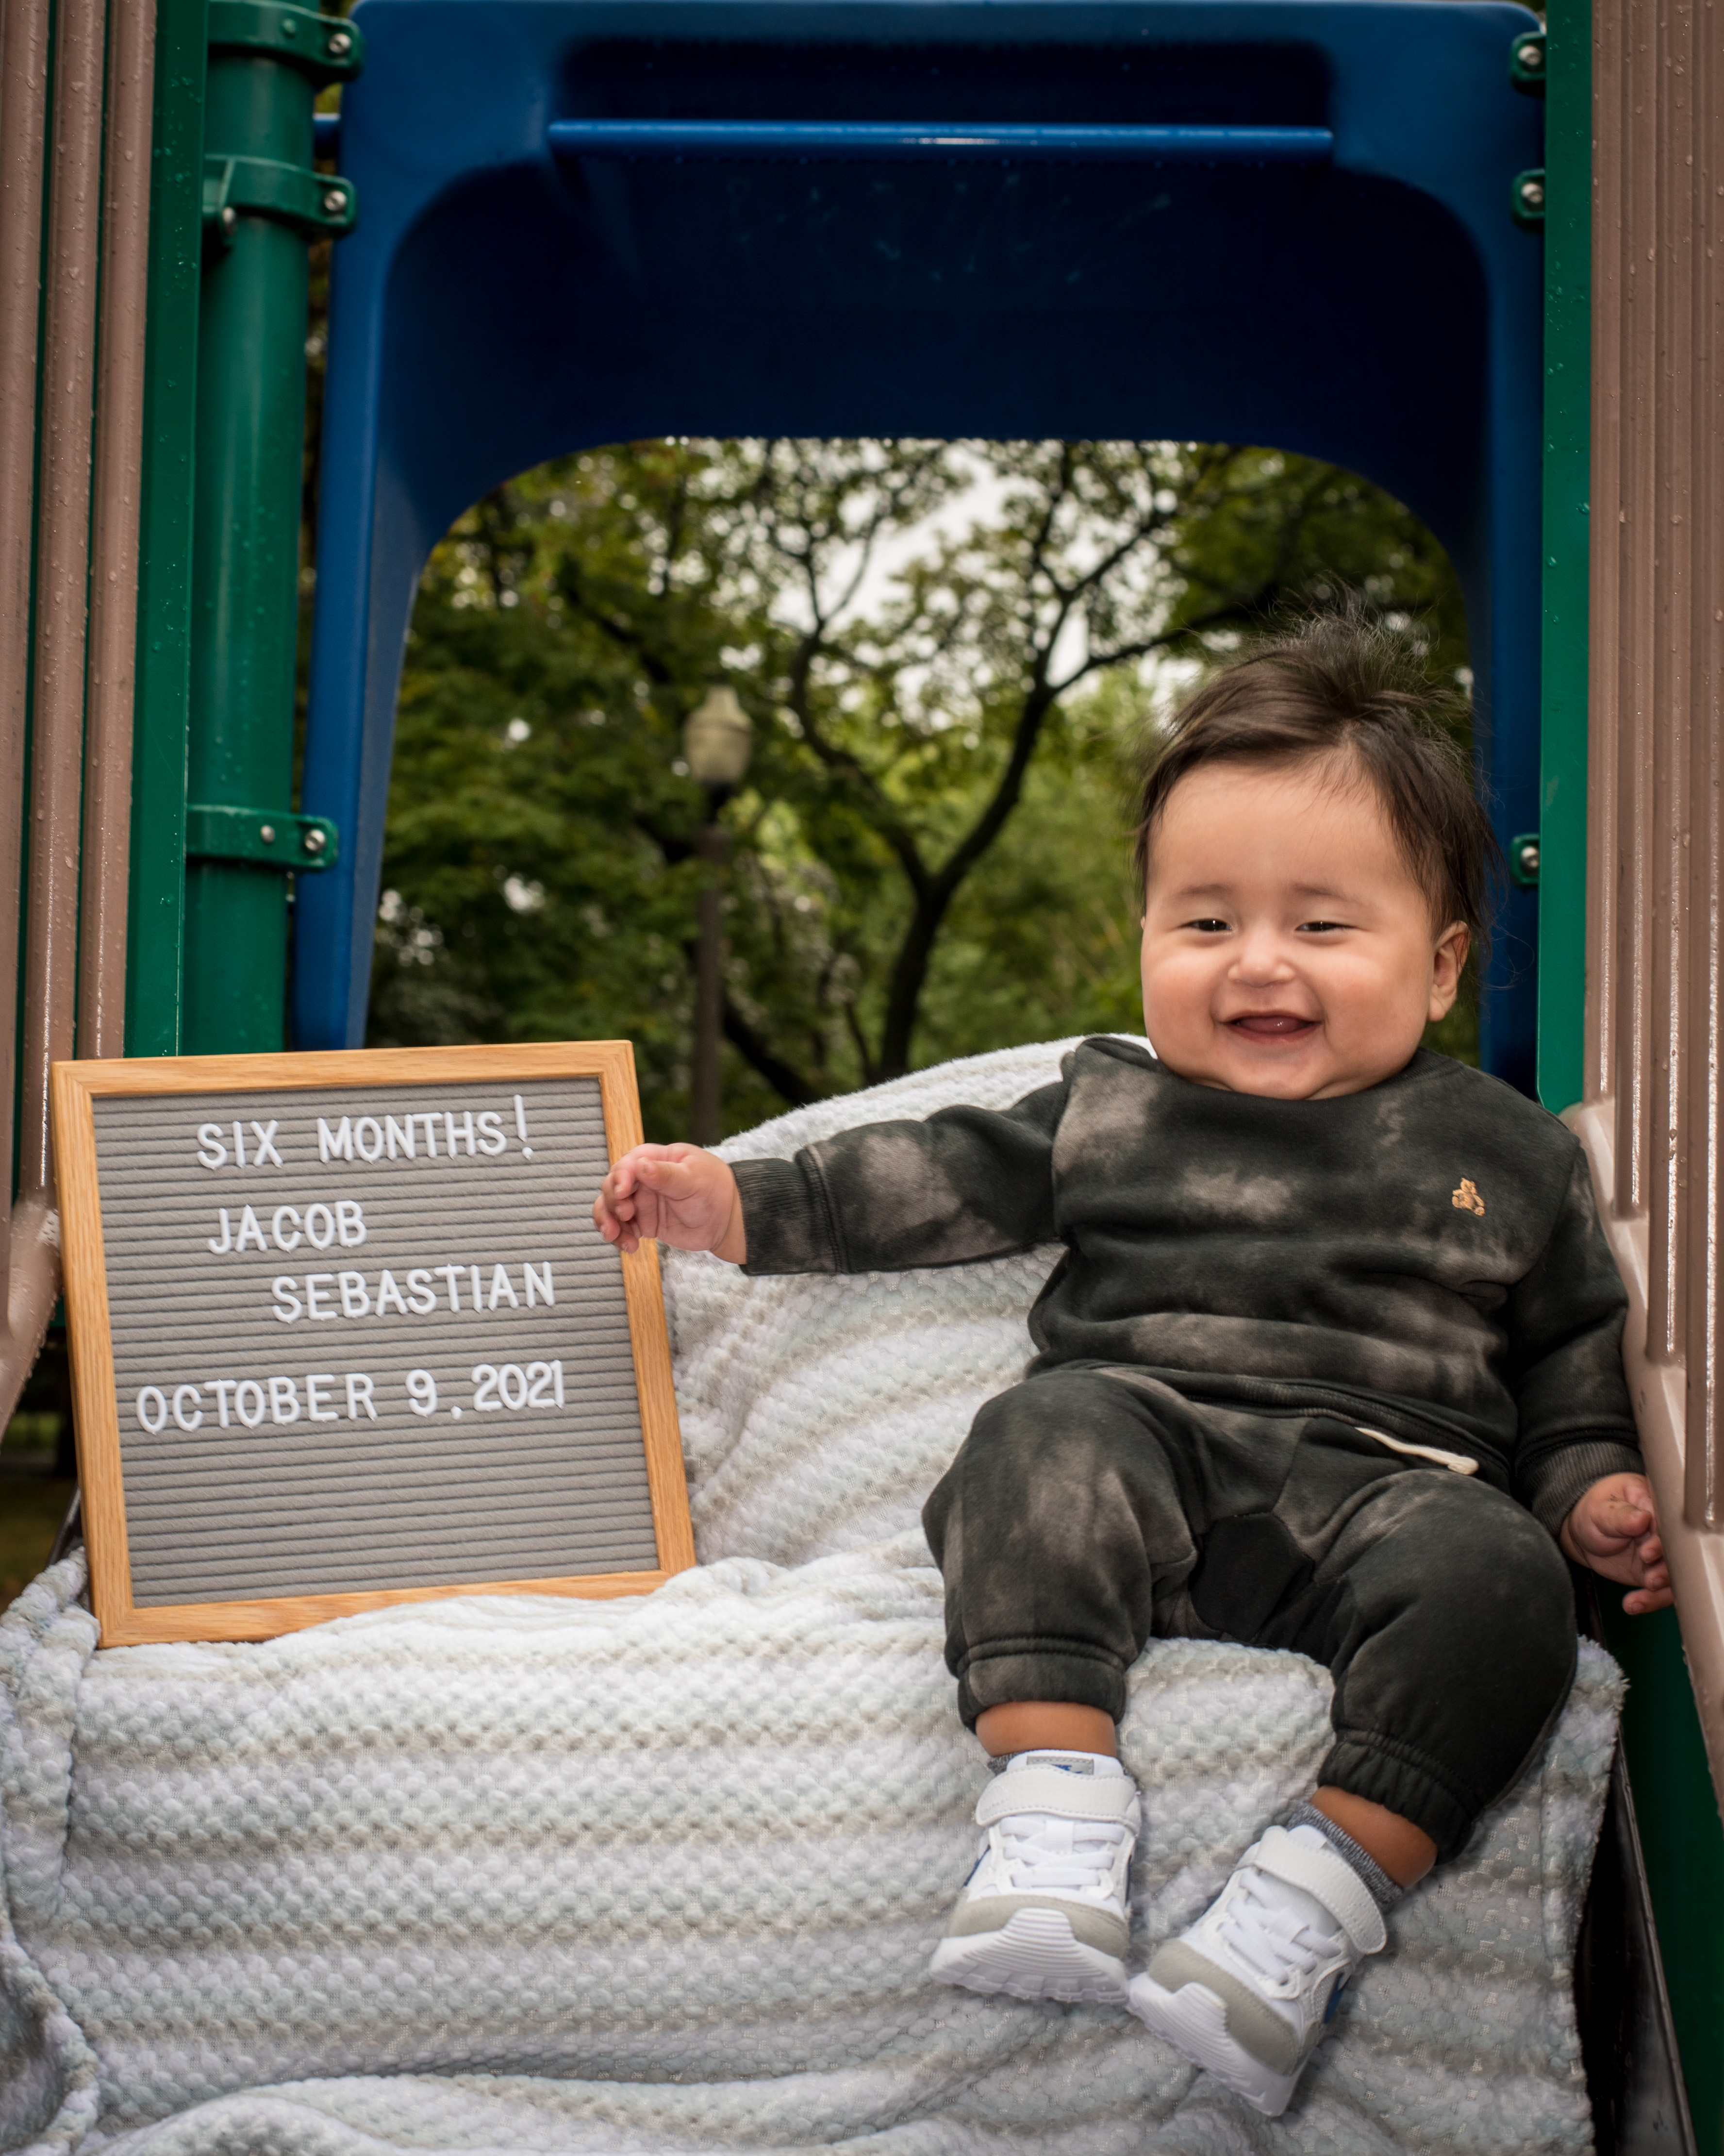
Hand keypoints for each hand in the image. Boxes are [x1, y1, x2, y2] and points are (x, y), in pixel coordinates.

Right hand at [593, 1144, 745, 1262]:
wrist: (726, 1220)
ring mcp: (641, 1201)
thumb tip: (641, 1165)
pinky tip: (629, 1246)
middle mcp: (643, 1178)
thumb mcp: (692, 1179)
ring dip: (608, 1221)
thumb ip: (666, 1174)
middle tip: (625, 1215)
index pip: (628, 1164)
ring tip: (616, 1236)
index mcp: (655, 1158)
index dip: (620, 1178)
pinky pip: (622, 1228)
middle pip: (612, 1186)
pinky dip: (619, 1237)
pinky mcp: (643, 1222)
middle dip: (612, 1202)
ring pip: (611, 1208)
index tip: (622, 1193)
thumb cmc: (714, 1190)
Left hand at [1560, 1473, 1672, 1614]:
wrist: (1583, 1532)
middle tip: (1650, 1580)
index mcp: (1654, 1508)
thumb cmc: (1595, 1512)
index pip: (1667, 1526)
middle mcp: (1663, 1534)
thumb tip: (1641, 1517)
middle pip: (1677, 1554)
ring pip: (1673, 1577)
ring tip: (1640, 1597)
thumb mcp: (1601, 1510)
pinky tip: (1632, 1605)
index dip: (1661, 1542)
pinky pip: (1659, 1592)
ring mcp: (1660, 1556)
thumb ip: (1620, 1516)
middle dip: (1666, 1570)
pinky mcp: (1653, 1574)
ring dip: (1660, 1591)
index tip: (1647, 1552)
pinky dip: (1649, 1601)